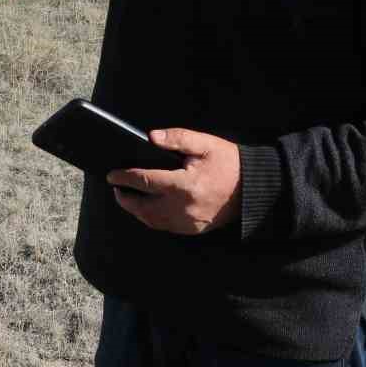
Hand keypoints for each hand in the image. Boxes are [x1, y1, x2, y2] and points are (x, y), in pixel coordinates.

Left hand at [106, 128, 240, 234]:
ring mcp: (189, 222)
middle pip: (143, 207)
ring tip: (128, 199)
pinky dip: (152, 219)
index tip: (112, 175)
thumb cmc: (229, 163)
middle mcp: (184, 207)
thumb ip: (177, 138)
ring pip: (152, 221)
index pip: (145, 181)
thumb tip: (152, 137)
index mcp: (185, 185)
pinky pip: (166, 227)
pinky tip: (148, 210)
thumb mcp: (205, 144)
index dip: (125, 178)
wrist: (253, 187)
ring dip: (136, 211)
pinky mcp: (195, 229)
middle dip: (125, 199)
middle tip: (116, 189)